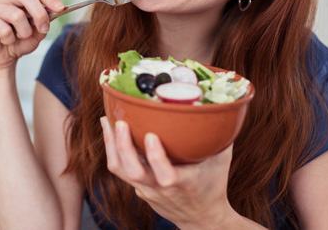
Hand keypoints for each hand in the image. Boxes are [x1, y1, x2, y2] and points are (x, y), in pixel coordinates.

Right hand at [0, 0, 64, 71]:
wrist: (2, 57)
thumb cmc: (20, 41)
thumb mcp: (38, 32)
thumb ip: (46, 20)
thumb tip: (56, 10)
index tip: (61, 8)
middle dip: (39, 13)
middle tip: (43, 29)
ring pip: (16, 15)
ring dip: (24, 32)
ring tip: (19, 37)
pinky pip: (4, 29)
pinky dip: (9, 39)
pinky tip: (5, 40)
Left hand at [100, 117, 236, 228]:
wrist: (202, 219)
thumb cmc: (213, 186)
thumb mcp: (220, 163)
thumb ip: (220, 138)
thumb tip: (220, 109)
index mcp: (182, 184)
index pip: (165, 175)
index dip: (155, 156)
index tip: (150, 135)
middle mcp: (160, 189)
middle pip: (133, 172)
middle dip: (123, 146)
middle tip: (119, 122)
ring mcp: (146, 190)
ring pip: (120, 170)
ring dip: (111, 145)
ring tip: (106, 120)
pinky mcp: (138, 189)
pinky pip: (121, 169)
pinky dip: (114, 150)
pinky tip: (111, 131)